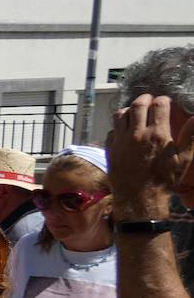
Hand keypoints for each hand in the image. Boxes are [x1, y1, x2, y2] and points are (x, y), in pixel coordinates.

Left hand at [107, 95, 176, 218]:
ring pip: (120, 114)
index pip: (159, 105)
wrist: (139, 198)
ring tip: (135, 112)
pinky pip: (111, 130)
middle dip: (145, 99)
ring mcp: (121, 141)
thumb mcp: (183, 159)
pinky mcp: (110, 149)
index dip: (163, 100)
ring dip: (129, 110)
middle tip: (149, 101)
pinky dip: (118, 126)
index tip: (165, 102)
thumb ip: (190, 137)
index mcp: (158, 134)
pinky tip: (125, 131)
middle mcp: (137, 134)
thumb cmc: (164, 180)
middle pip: (138, 105)